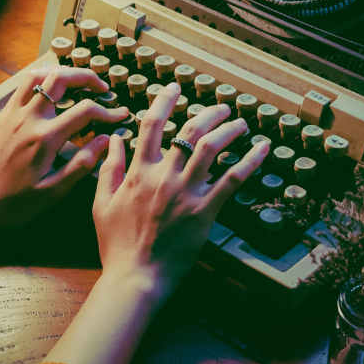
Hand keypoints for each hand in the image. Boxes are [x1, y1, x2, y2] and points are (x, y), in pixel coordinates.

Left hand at [0, 66, 128, 268]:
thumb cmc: (14, 203)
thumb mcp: (53, 192)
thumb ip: (82, 164)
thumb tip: (104, 140)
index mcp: (44, 139)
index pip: (85, 111)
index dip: (108, 111)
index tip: (120, 116)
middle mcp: (28, 119)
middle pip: (60, 78)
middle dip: (86, 77)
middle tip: (102, 88)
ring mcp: (12, 114)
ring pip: (38, 75)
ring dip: (61, 73)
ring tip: (78, 83)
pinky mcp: (3, 117)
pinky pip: (23, 86)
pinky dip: (41, 80)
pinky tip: (52, 92)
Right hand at [93, 82, 268, 298]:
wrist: (135, 277)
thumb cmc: (116, 244)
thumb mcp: (101, 202)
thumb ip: (109, 168)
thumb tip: (114, 139)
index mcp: (138, 172)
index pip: (152, 125)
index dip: (164, 101)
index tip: (174, 87)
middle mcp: (164, 176)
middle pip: (189, 131)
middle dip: (208, 112)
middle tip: (221, 106)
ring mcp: (186, 193)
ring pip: (212, 149)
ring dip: (229, 129)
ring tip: (240, 121)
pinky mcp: (205, 212)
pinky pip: (231, 181)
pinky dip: (249, 162)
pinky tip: (261, 148)